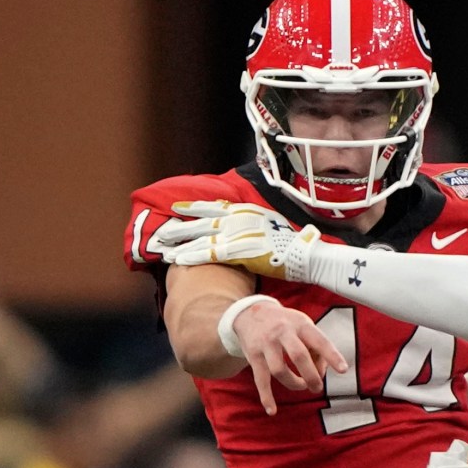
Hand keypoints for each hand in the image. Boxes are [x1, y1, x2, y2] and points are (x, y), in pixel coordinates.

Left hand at [149, 201, 324, 280]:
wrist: (305, 253)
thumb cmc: (293, 243)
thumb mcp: (271, 224)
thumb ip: (254, 223)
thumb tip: (246, 228)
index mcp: (246, 211)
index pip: (214, 207)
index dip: (194, 207)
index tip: (178, 208)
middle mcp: (238, 219)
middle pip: (202, 222)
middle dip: (180, 226)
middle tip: (162, 231)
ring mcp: (237, 234)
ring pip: (201, 237)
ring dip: (180, 243)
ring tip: (163, 247)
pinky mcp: (238, 251)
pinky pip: (209, 254)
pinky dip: (192, 256)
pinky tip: (178, 259)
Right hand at [226, 298, 347, 414]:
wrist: (251, 313)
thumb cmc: (286, 324)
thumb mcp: (303, 326)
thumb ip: (316, 349)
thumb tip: (320, 374)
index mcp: (300, 324)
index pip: (319, 340)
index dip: (332, 355)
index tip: (343, 370)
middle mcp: (282, 332)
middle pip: (299, 356)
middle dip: (311, 376)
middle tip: (318, 388)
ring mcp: (266, 344)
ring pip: (280, 370)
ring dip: (294, 384)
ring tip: (302, 386)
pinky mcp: (253, 356)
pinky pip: (261, 379)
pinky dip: (266, 397)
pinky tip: (272, 410)